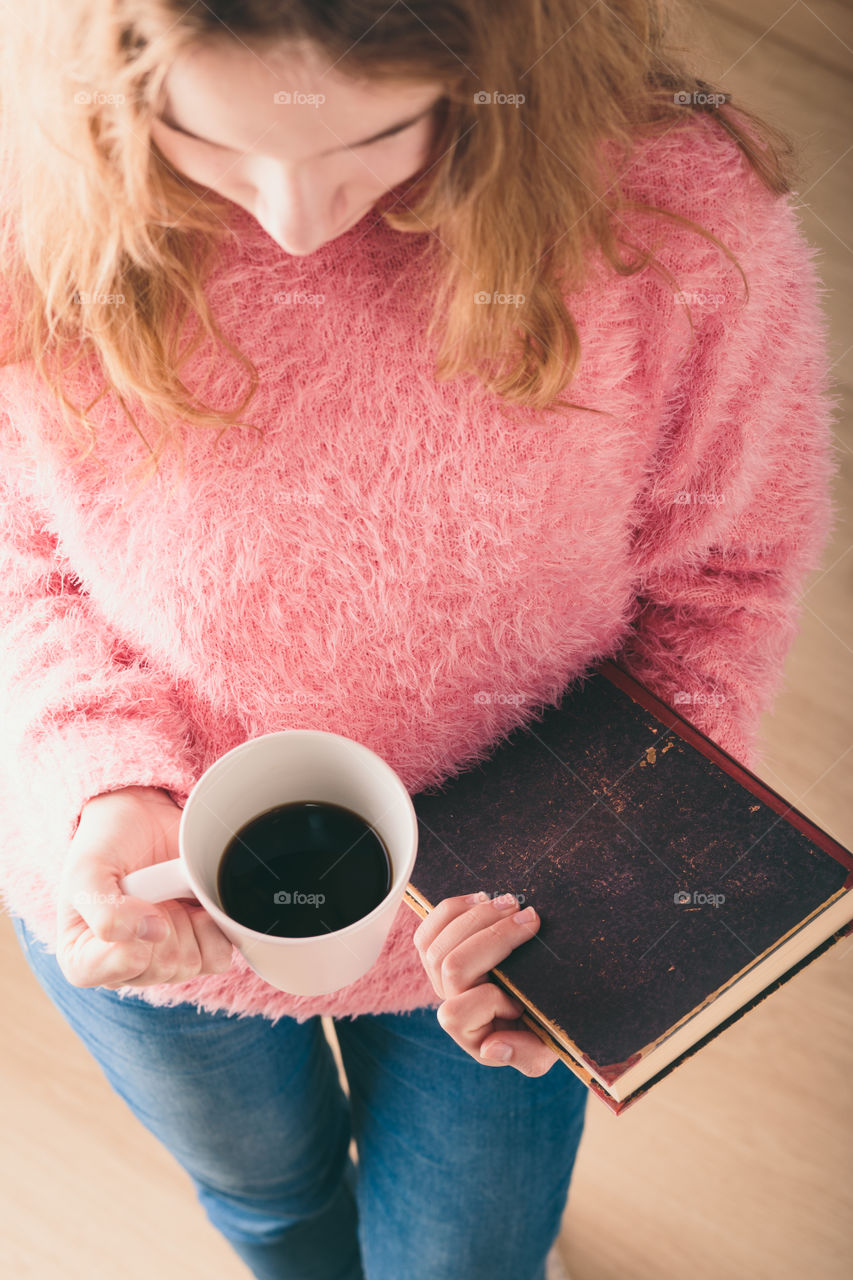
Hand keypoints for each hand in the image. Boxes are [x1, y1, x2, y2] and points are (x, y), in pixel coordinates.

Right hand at [56, 785, 232, 989]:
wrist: (142, 819)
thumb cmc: (107, 846)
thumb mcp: (88, 871)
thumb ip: (105, 913)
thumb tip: (155, 934)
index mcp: (83, 960)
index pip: (108, 971)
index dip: (128, 933)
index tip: (128, 895)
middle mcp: (123, 968)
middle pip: (159, 968)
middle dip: (161, 921)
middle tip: (148, 890)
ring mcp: (163, 960)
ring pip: (189, 964)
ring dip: (186, 921)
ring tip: (169, 895)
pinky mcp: (197, 947)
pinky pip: (217, 958)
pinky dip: (212, 926)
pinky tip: (195, 905)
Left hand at [413, 891, 559, 1076]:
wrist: (541, 1008)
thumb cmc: (545, 1029)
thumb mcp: (546, 1051)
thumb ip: (526, 1056)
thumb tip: (493, 1045)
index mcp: (472, 1035)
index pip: (457, 1014)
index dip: (491, 999)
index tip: (525, 993)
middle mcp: (451, 1008)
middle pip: (451, 965)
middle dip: (494, 936)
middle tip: (531, 918)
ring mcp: (443, 981)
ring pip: (436, 943)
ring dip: (476, 916)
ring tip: (511, 903)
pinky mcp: (441, 955)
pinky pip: (428, 929)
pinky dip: (453, 909)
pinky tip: (483, 900)